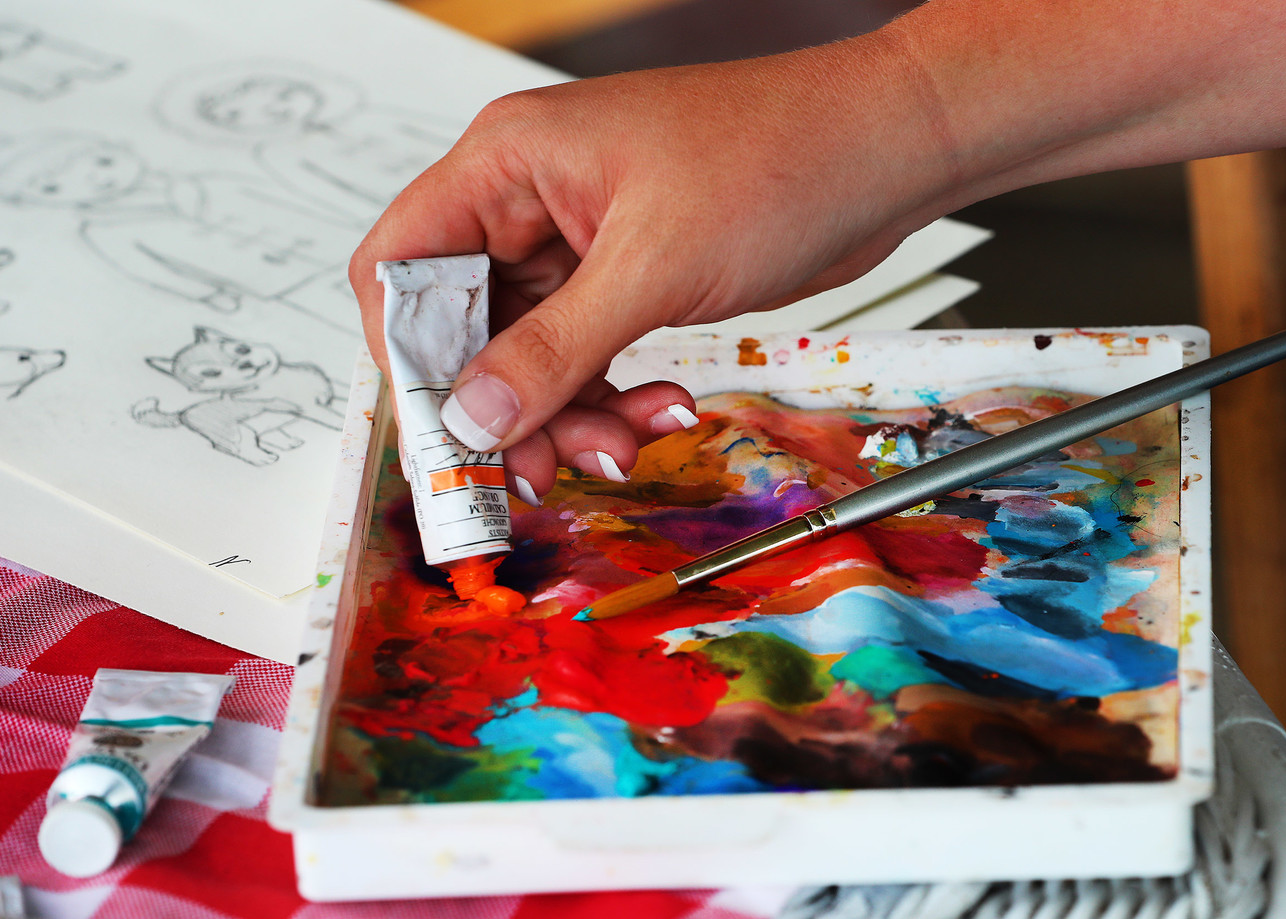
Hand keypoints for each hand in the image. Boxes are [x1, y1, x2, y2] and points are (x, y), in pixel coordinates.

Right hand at [350, 43, 950, 503]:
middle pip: (465, 327)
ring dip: (569, 413)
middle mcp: (528, 200)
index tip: (449, 431)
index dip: (410, 355)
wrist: (884, 148)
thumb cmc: (779, 158)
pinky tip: (658, 410)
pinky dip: (611, 396)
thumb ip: (553, 351)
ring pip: (529, 355)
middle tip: (544, 468)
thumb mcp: (652, 268)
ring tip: (627, 441)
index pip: (401, 265)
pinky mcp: (624, 276)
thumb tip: (471, 418)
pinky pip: (584, 355)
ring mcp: (577, 241)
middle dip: (506, 405)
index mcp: (507, 164)